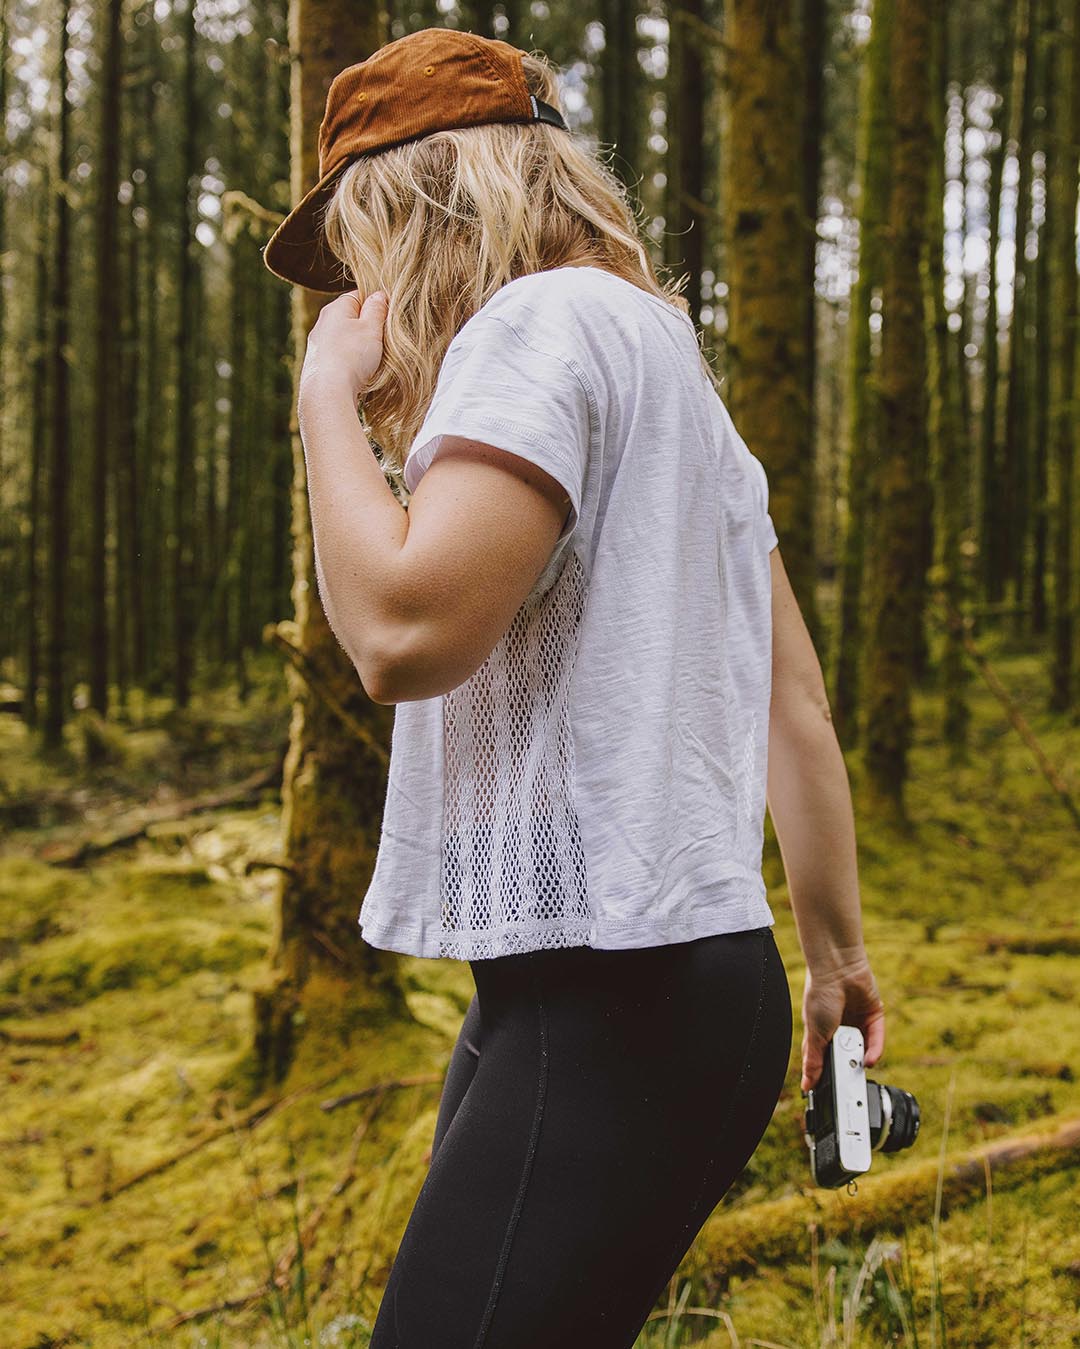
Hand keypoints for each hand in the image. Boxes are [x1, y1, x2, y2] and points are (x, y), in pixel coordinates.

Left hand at [299, 288, 388, 403]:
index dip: (376, 306)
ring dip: (359, 348)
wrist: (328, 393)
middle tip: (382, 341)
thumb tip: (379, 295)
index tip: (387, 319)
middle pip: (351, 319)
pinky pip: (338, 358)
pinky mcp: (316, 366)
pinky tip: (357, 374)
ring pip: (345, 340)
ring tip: (370, 361)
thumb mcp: (372, 328)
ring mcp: (317, 346)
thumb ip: (377, 309)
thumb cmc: (351, 357)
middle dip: (368, 329)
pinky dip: (349, 363)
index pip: (358, 296)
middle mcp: (322, 324)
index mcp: (335, 308)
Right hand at [800, 952, 884, 1092]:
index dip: (829, 1076)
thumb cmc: (820, 995)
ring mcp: (858, 1024)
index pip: (826, 1061)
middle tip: (847, 1080)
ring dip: (861, 1060)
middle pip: (848, 1058)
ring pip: (864, 1050)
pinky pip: (878, 1039)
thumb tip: (806, 1085)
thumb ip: (813, 1061)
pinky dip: (875, 1051)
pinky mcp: (874, 1018)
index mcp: (822, 1034)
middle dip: (848, 1068)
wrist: (837, 970)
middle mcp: (841, 1031)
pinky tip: (869, 1059)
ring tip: (856, 1065)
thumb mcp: (814, 1033)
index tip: (832, 1092)